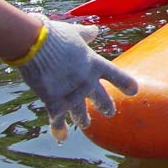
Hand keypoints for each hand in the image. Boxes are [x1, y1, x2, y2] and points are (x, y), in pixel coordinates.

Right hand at [15, 15, 137, 141]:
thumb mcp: (75, 34)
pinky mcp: (54, 101)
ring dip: (84, 119)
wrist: (34, 44)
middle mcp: (87, 81)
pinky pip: (58, 119)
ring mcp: (71, 93)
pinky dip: (59, 129)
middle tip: (109, 112)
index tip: (134, 91)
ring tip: (86, 124)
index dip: (125, 83)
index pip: (116, 76)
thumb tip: (95, 30)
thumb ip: (86, 35)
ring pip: (81, 112)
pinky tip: (61, 137)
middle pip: (102, 99)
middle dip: (106, 106)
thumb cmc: (55, 35)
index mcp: (94, 63)